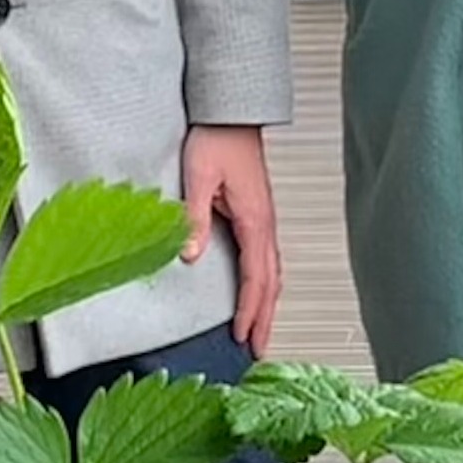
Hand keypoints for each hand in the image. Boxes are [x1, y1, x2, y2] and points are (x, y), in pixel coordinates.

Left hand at [182, 126, 281, 356]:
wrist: (230, 112)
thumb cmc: (217, 138)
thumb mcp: (199, 177)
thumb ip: (195, 218)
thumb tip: (191, 256)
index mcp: (256, 220)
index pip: (255, 277)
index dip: (249, 310)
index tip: (241, 337)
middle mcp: (265, 224)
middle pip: (271, 283)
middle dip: (265, 318)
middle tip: (259, 350)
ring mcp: (263, 220)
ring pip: (271, 273)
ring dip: (267, 304)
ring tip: (260, 331)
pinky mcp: (256, 215)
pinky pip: (265, 260)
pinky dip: (264, 284)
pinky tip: (256, 292)